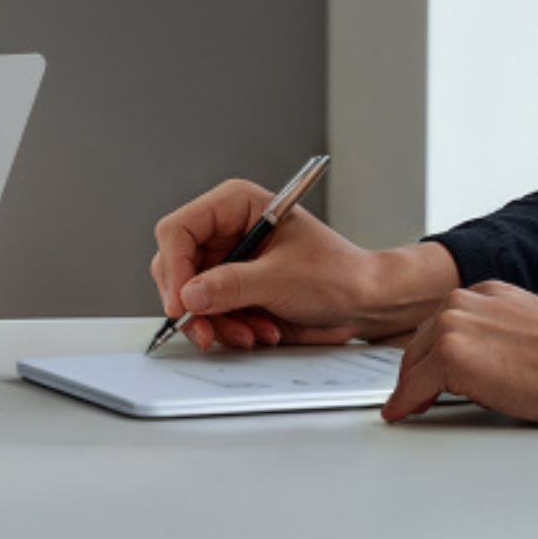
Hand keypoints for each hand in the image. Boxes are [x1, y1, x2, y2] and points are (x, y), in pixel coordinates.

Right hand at [149, 179, 458, 349]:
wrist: (364, 303)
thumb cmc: (338, 274)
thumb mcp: (283, 278)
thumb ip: (233, 285)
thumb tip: (190, 295)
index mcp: (236, 205)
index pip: (178, 230)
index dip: (174, 267)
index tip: (181, 303)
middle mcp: (226, 231)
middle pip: (176, 265)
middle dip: (192, 303)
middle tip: (204, 331)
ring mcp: (227, 263)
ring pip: (189, 296)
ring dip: (214, 322)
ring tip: (248, 333)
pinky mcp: (233, 292)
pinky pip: (208, 314)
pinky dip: (227, 329)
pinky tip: (259, 331)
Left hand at [381, 280, 537, 428]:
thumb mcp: (527, 333)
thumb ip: (494, 337)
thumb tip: (473, 365)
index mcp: (486, 292)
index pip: (440, 324)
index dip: (428, 355)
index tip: (420, 375)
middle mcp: (466, 301)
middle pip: (419, 342)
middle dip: (415, 372)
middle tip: (412, 398)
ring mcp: (456, 325)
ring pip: (413, 363)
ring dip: (412, 388)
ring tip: (411, 408)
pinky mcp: (452, 355)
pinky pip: (414, 385)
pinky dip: (405, 403)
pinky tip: (404, 414)